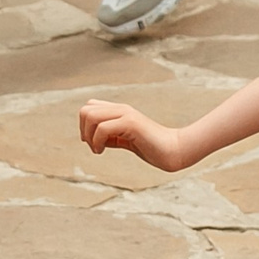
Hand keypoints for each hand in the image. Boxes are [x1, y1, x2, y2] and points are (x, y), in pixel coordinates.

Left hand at [78, 99, 192, 168]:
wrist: (174, 150)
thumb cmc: (152, 148)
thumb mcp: (125, 140)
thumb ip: (111, 136)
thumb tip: (91, 139)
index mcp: (120, 111)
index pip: (89, 107)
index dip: (85, 126)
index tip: (94, 142)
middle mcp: (121, 109)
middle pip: (85, 110)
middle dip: (83, 131)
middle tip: (94, 147)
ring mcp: (126, 114)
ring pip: (90, 116)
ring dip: (89, 136)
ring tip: (98, 149)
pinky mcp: (131, 123)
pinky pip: (102, 128)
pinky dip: (97, 142)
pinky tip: (103, 151)